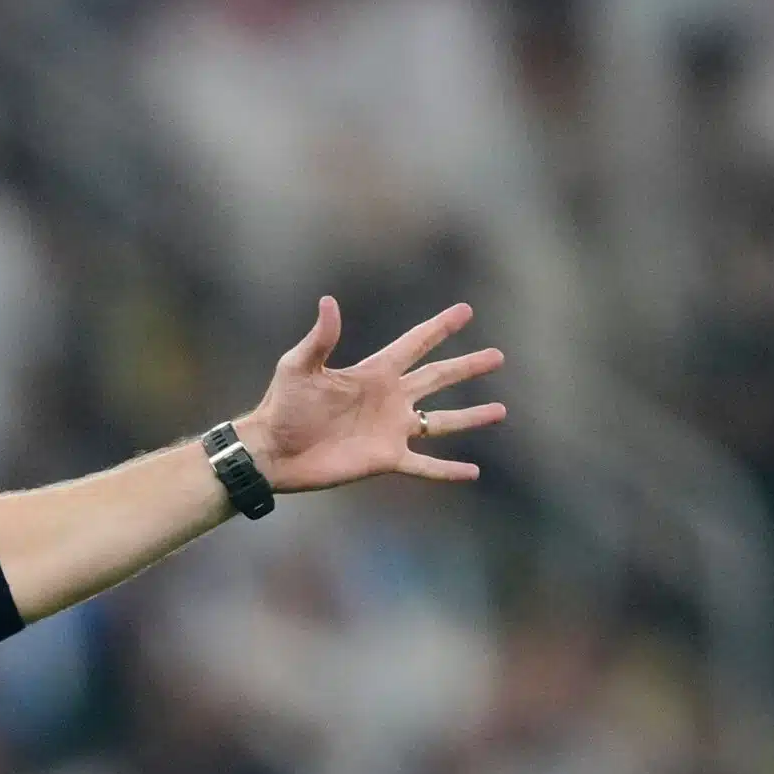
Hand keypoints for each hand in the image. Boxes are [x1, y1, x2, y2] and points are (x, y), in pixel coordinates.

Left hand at [234, 298, 504, 494]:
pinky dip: (448, 470)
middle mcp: (389, 399)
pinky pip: (425, 465)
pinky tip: (473, 472)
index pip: (414, 344)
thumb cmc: (281, 406)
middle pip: (438, 378)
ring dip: (470, 416)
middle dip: (467, 367)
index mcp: (373, 373)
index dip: (439, 328)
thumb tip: (329, 302)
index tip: (465, 311)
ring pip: (441, 422)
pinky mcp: (385, 459)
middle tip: (498, 356)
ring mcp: (390, 430)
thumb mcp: (298, 366)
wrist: (273, 451)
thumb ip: (320, 338)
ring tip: (501, 409)